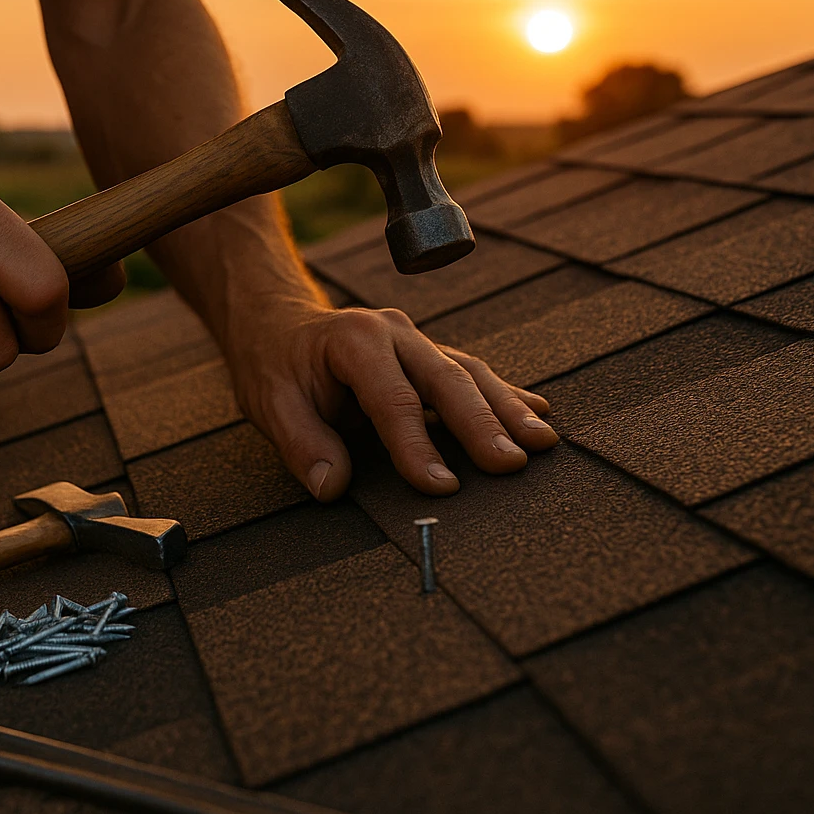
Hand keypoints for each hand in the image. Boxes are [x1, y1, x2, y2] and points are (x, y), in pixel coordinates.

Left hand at [223, 298, 557, 500]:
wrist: (278, 324)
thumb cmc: (275, 367)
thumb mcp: (270, 404)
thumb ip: (301, 444)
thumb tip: (331, 487)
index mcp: (354, 341)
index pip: (393, 400)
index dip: (416, 446)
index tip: (441, 488)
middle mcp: (394, 334)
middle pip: (446, 379)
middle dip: (483, 423)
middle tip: (514, 463)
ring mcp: (416, 341)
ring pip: (470, 373)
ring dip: (508, 409)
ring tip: (542, 443)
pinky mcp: (428, 355)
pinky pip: (471, 374)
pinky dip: (505, 396)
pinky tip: (538, 414)